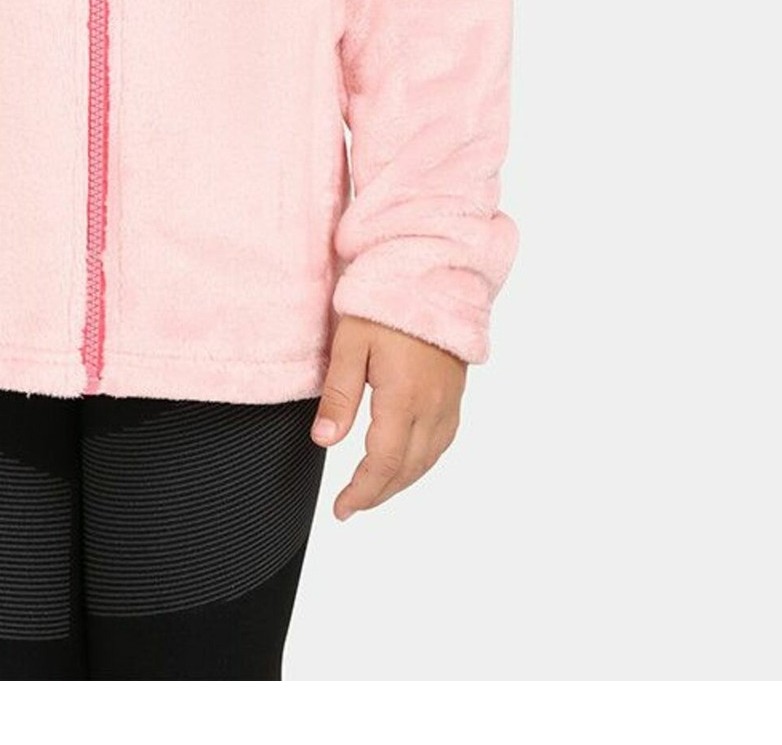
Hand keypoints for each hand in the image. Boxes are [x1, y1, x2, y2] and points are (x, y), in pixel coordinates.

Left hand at [310, 315, 466, 522]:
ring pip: (429, 459)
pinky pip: (443, 441)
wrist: (432, 272)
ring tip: (374, 490)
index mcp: (404, 398)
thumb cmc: (385, 301)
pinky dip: (424, 461)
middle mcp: (433, 406)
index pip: (383, 463)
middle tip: (352, 506)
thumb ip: (339, 396)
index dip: (362, 491)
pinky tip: (409, 461)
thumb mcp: (351, 344)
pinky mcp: (456, 391)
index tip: (342, 509)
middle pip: (408, 469)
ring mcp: (449, 400)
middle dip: (379, 493)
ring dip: (402, 481)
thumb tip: (325, 441)